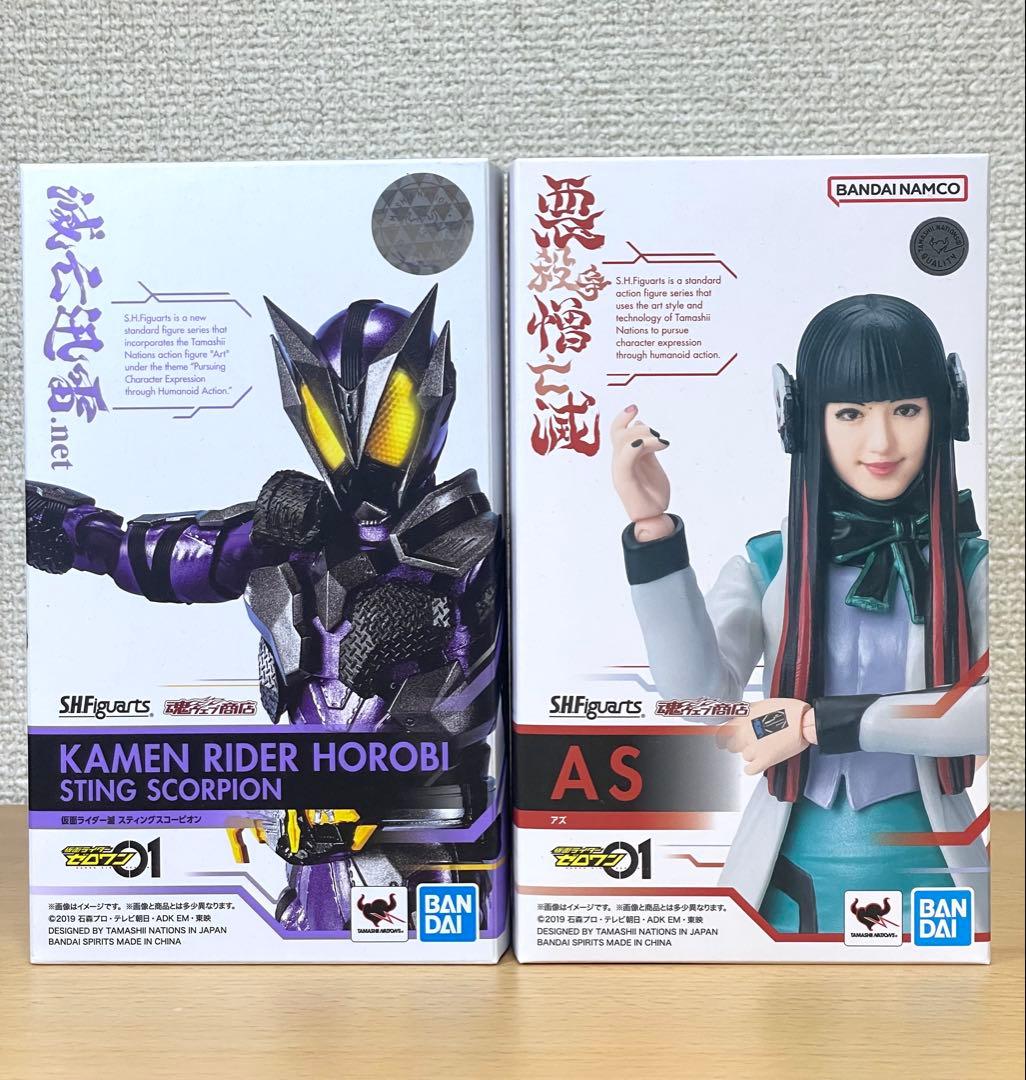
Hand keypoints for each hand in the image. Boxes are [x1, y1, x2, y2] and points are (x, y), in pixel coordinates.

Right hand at [610, 405, 672, 539]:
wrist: (652, 518)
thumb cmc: (651, 494)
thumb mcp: (651, 464)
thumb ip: (646, 448)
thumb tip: (642, 427)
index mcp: (624, 458)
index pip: (617, 432)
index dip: (622, 417)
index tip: (634, 408)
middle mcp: (619, 462)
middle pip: (619, 433)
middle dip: (640, 428)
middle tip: (658, 437)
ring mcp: (621, 471)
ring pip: (624, 441)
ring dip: (645, 436)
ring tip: (662, 443)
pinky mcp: (625, 480)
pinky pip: (627, 456)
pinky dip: (638, 446)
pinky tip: (656, 445)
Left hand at [718, 698, 813, 774]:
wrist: (804, 722)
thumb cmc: (789, 710)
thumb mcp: (763, 703)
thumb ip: (748, 711)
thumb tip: (740, 714)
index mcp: (744, 718)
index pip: (722, 730)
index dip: (724, 735)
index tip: (724, 737)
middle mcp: (745, 733)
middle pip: (731, 745)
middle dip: (737, 744)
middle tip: (746, 743)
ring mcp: (754, 747)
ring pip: (743, 756)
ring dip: (751, 753)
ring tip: (761, 748)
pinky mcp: (765, 760)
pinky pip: (750, 770)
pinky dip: (752, 768)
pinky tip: (757, 763)